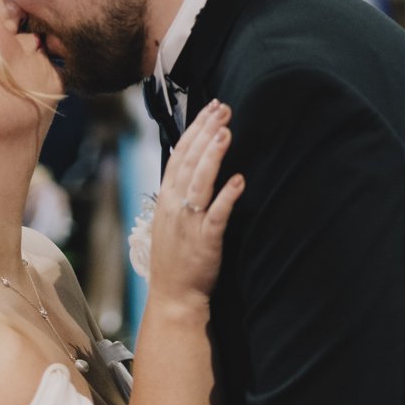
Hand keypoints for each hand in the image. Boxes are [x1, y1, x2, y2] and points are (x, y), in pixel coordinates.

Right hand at [150, 100, 244, 301]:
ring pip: (200, 181)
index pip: (180, 154)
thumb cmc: (175, 257)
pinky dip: (226, 196)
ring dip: (213, 155)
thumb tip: (193, 165)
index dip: (195, 129)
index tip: (210, 109)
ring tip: (225, 132)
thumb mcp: (170, 218)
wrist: (173, 295)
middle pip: (190, 160)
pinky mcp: (205, 240)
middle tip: (223, 109)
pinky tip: (238, 180)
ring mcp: (188, 222)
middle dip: (206, 132)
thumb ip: (180, 192)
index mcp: (166, 197)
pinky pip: (216, 215)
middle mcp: (174, 205)